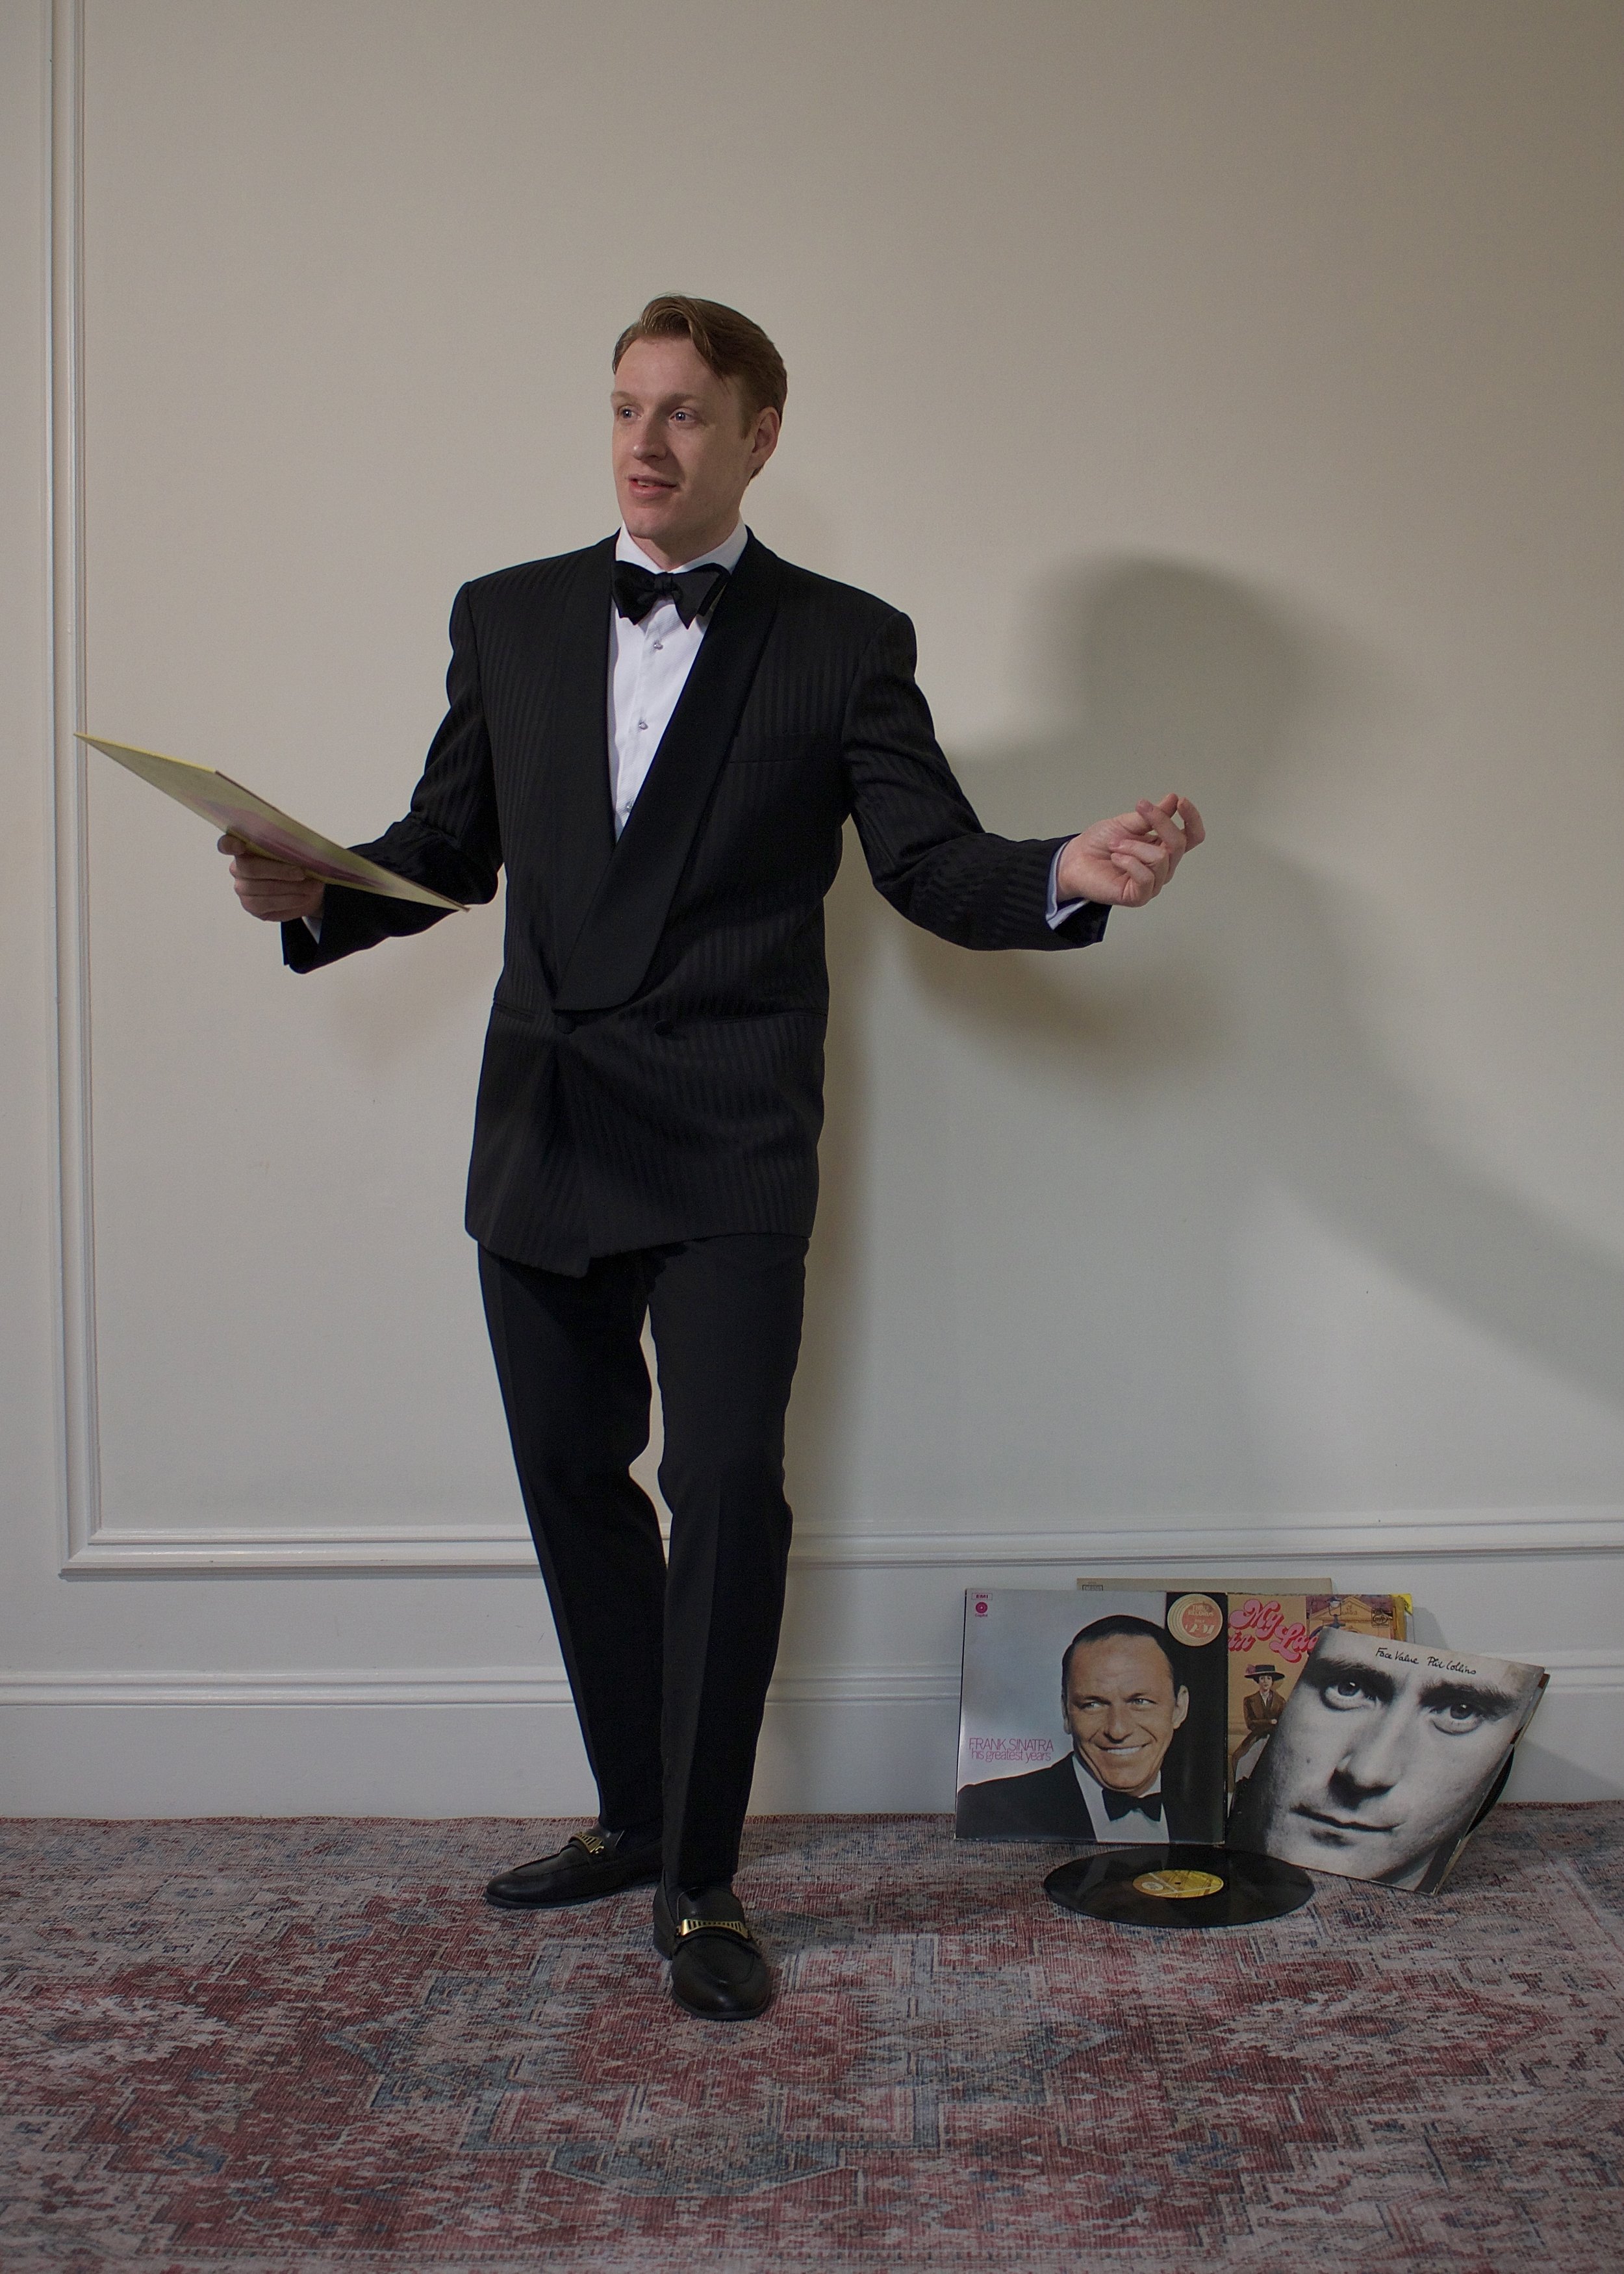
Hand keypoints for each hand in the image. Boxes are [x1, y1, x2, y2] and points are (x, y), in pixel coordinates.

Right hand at [217, 833, 324, 922]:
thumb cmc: (296, 863)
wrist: (306, 889)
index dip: (229, 845)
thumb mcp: (295, 849)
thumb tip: (292, 834)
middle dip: (279, 871)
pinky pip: (268, 904)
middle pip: (250, 869)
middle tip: (302, 873)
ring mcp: (242, 888)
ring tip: (313, 886)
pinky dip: (290, 900)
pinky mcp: (252, 906)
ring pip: (263, 889)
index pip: (226, 844)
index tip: (240, 845)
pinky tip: (304, 897)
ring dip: (291, 888)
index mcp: (244, 847)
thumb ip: (286, 840)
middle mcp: (238, 868)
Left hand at [1054, 792, 1204, 908]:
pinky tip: (1116, 858)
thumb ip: (1151, 816)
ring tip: (1115, 846)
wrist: (1075, 860)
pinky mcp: (1139, 896)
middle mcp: (1163, 866)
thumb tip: (1171, 800)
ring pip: (1160, 858)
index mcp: (1164, 847)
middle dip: (1159, 822)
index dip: (1192, 819)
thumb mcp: (1127, 823)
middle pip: (1179, 844)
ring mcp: (1153, 883)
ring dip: (1133, 845)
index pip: (1192, 836)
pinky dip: (1129, 862)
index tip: (1180, 802)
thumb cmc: (1100, 843)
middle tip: (1139, 809)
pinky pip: (1146, 876)